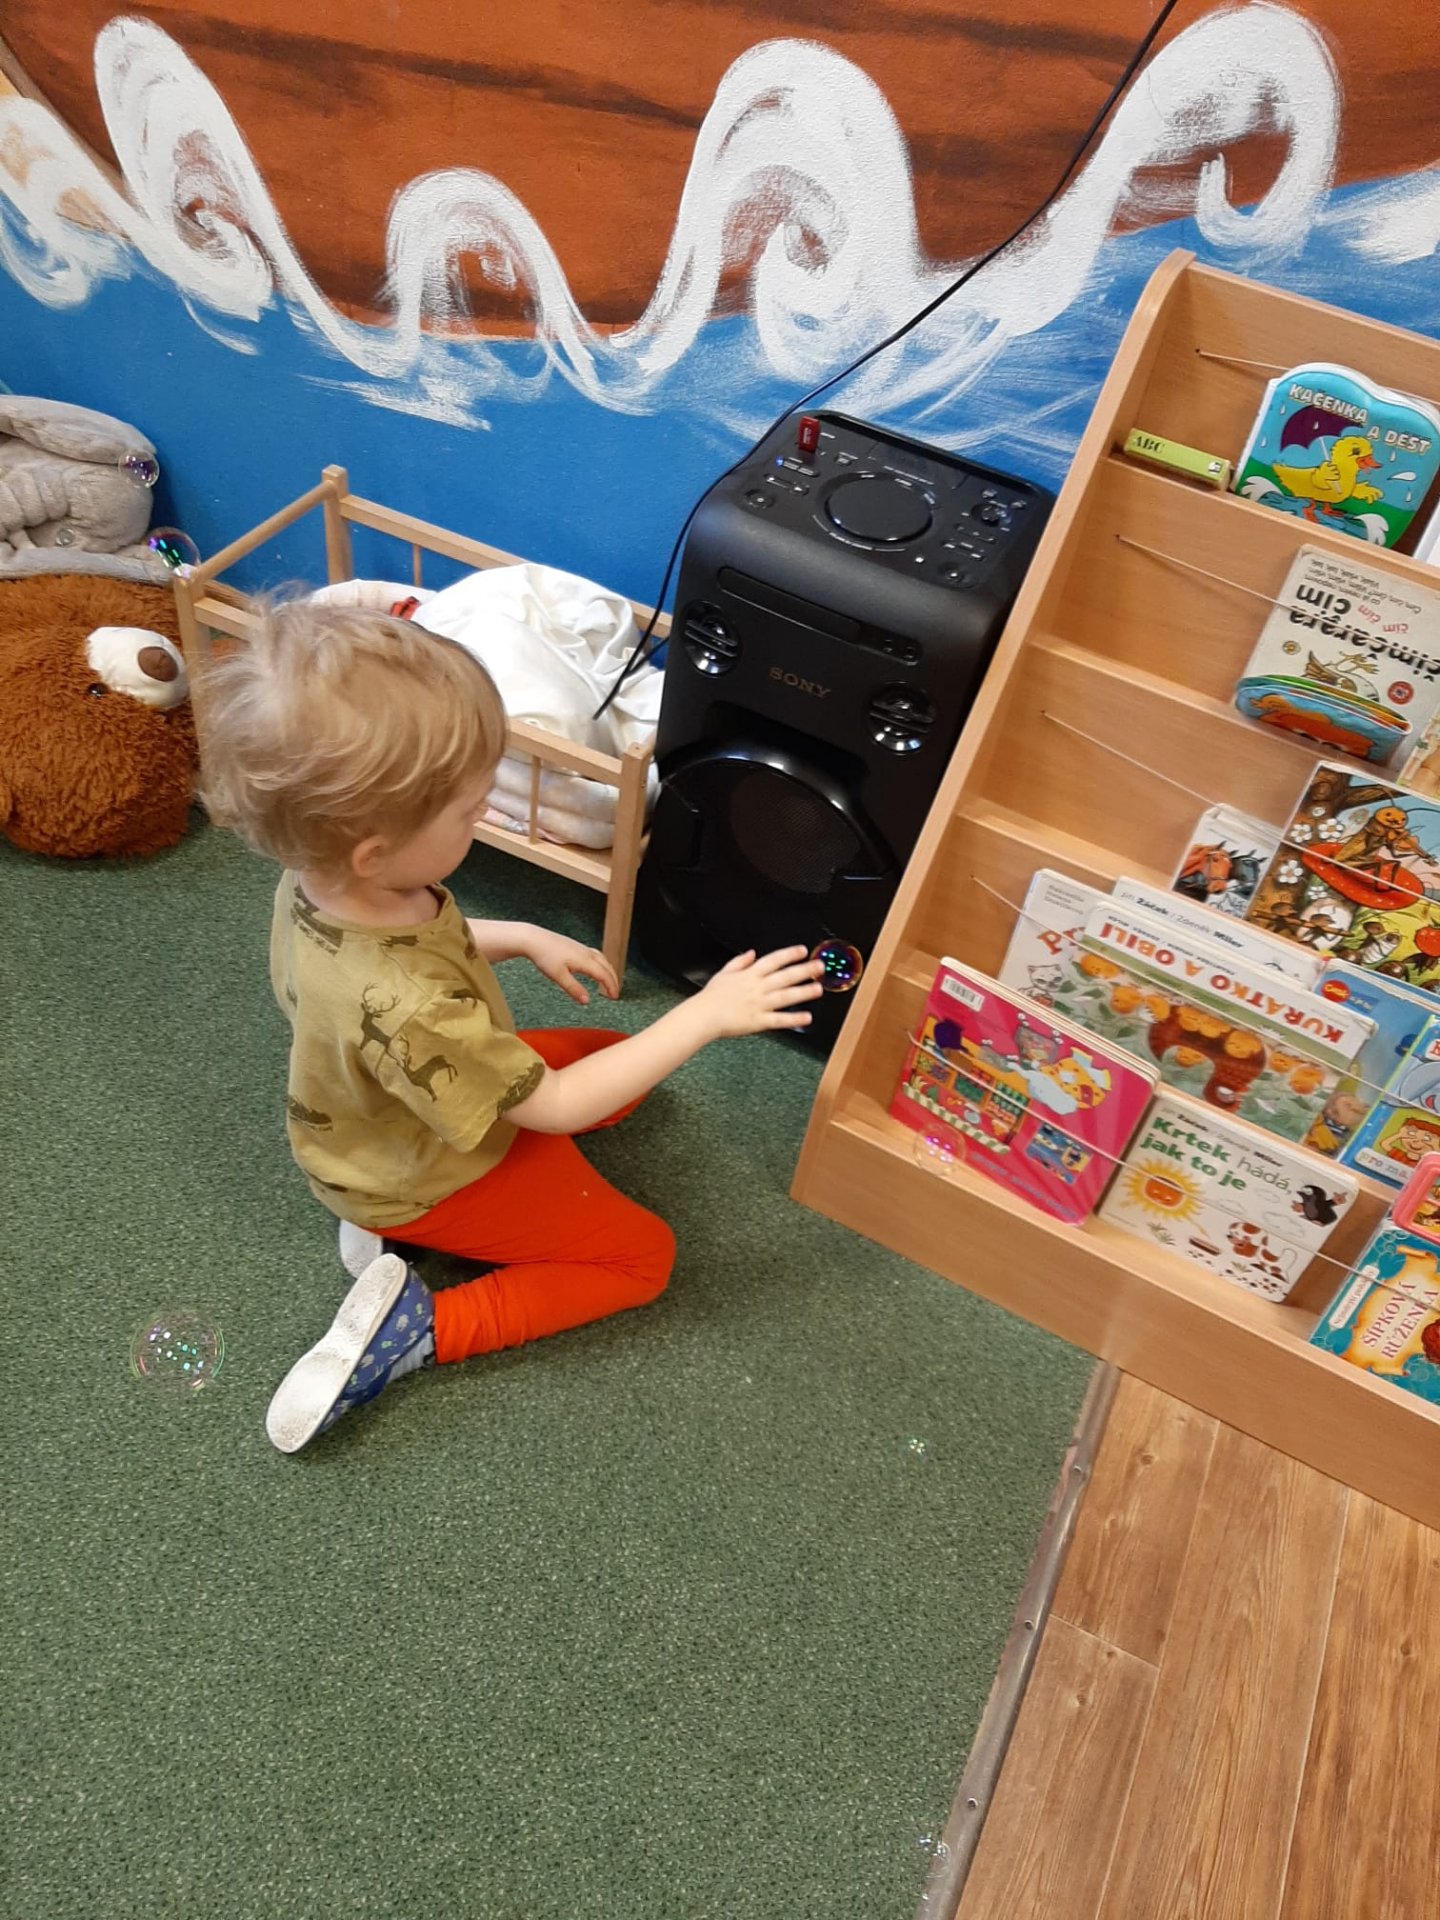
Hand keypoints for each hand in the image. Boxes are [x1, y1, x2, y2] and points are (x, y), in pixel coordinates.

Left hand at [525, 927, 619, 1005]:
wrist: (533, 939)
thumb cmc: (544, 955)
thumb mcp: (558, 976)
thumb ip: (574, 989)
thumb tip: (586, 1001)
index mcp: (584, 960)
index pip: (604, 975)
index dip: (611, 986)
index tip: (614, 997)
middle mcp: (586, 952)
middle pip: (606, 966)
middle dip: (613, 979)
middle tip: (615, 992)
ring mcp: (581, 948)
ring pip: (602, 959)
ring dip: (608, 970)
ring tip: (608, 980)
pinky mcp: (575, 946)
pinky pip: (595, 955)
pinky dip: (600, 963)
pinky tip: (594, 967)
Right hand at [694, 946, 824, 1037]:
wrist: (703, 1016)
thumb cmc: (711, 996)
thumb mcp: (724, 973)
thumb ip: (739, 962)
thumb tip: (751, 953)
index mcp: (749, 975)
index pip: (773, 960)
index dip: (789, 954)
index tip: (802, 951)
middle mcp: (757, 988)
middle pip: (784, 976)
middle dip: (804, 970)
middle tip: (820, 966)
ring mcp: (759, 1004)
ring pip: (786, 997)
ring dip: (803, 992)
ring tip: (818, 989)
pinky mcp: (759, 1022)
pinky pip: (779, 1020)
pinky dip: (794, 1019)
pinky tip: (807, 1017)